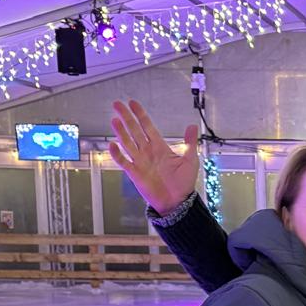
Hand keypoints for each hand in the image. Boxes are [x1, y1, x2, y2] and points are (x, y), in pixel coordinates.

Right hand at [108, 99, 199, 214]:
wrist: (177, 202)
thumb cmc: (184, 183)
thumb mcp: (190, 160)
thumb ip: (190, 143)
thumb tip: (193, 126)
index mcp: (160, 147)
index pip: (147, 126)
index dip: (140, 115)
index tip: (132, 103)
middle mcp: (147, 152)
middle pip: (134, 130)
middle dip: (126, 117)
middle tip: (117, 104)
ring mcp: (140, 161)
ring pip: (127, 143)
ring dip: (120, 132)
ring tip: (114, 120)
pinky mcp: (135, 173)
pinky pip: (123, 161)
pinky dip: (117, 154)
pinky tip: (112, 144)